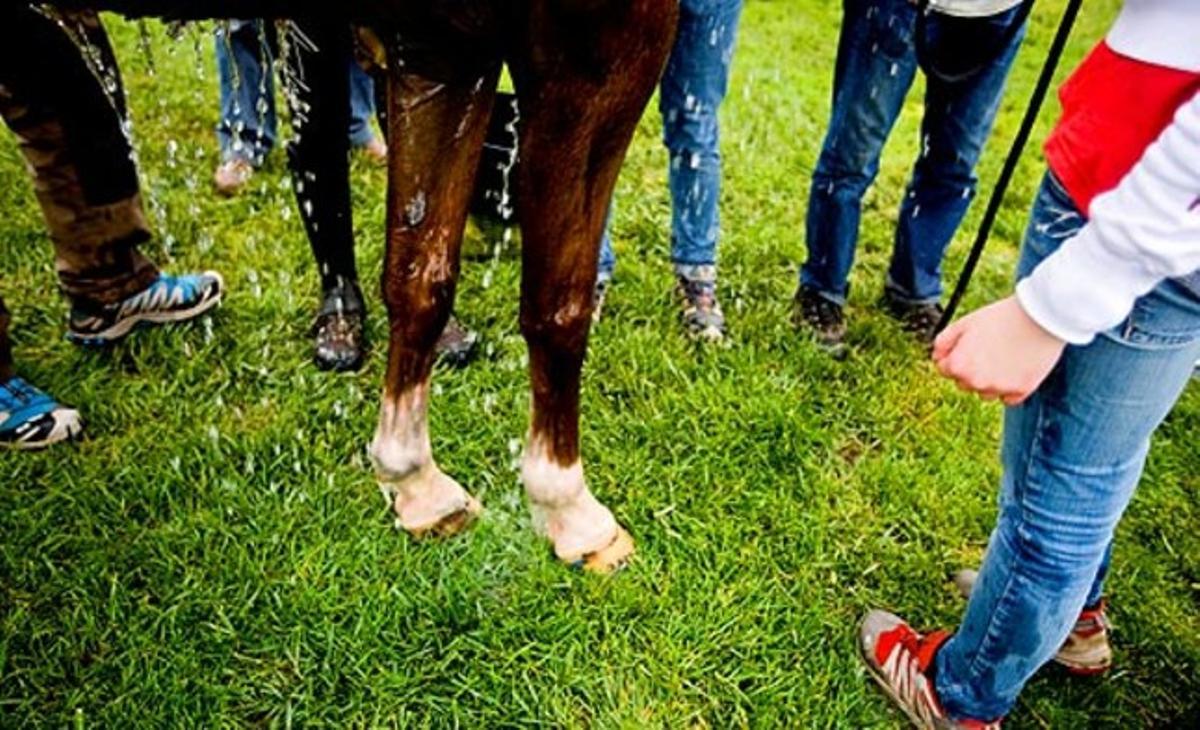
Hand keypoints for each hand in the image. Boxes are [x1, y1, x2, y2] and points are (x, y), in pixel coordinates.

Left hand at [932, 296, 1066, 404]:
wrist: (1040, 318)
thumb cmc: (1001, 317)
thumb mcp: (964, 323)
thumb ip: (943, 342)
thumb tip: (936, 357)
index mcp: (959, 366)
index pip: (944, 369)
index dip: (954, 355)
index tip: (968, 344)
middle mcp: (977, 382)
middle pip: (964, 382)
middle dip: (970, 369)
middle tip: (988, 348)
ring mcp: (999, 388)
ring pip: (985, 392)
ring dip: (989, 380)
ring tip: (1004, 356)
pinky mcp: (1021, 391)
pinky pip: (1007, 396)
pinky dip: (1009, 386)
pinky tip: (1016, 366)